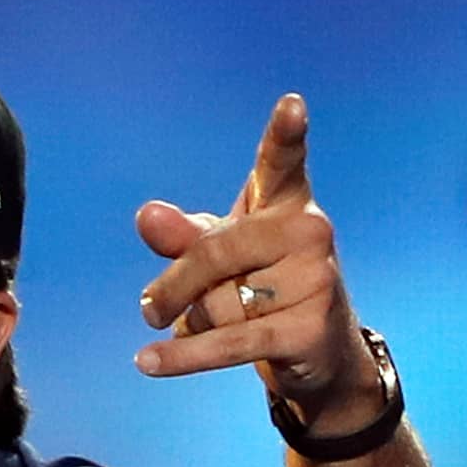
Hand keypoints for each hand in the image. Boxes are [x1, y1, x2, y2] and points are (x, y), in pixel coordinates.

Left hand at [133, 94, 382, 433]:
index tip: (291, 104)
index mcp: (287, 200)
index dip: (286, 134)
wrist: (319, 352)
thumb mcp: (218, 254)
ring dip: (195, 324)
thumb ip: (182, 234)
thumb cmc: (261, 285)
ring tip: (202, 328)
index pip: (282, 162)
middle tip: (150, 308)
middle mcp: (310, 231)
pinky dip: (183, 356)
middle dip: (174, 286)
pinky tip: (149, 362)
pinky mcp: (308, 328)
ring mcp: (316, 279)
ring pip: (220, 303)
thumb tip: (147, 215)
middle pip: (215, 251)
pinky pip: (229, 342)